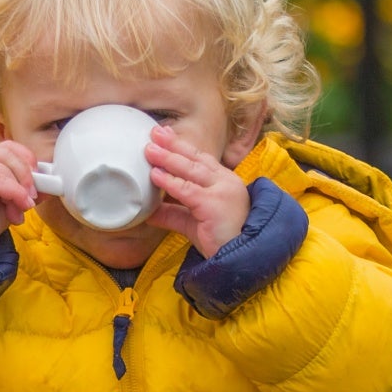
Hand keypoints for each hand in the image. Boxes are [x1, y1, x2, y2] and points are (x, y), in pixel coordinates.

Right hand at [0, 141, 38, 261]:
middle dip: (27, 176)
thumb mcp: (9, 204)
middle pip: (10, 153)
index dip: (28, 161)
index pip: (10, 148)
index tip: (39, 181)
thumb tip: (47, 184)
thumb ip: (24, 191)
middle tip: (32, 198)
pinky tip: (15, 210)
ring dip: (19, 191)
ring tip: (17, 211)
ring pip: (6, 168)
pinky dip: (14, 194)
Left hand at [145, 126, 250, 255]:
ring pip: (191, 170)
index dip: (182, 147)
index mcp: (224, 182)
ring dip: (168, 158)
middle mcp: (225, 182)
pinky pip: (187, 190)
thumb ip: (174, 214)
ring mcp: (221, 192)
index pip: (201, 160)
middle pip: (196, 159)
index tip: (165, 135)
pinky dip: (170, 182)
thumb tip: (149, 212)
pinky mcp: (214, 205)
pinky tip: (155, 175)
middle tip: (154, 132)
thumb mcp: (194, 223)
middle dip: (174, 144)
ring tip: (149, 149)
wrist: (242, 260)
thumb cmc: (222, 241)